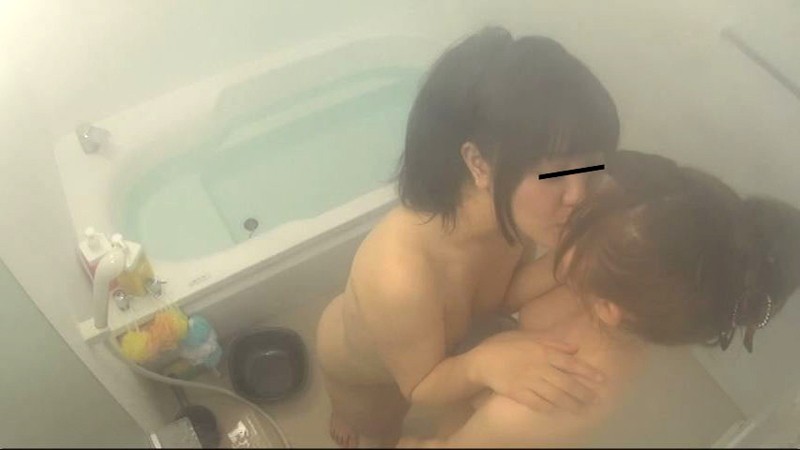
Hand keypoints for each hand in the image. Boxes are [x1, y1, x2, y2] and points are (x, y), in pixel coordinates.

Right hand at [469, 331, 604, 412]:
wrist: (480, 360)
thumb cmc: (503, 345)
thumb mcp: (526, 335)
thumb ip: (551, 340)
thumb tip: (574, 347)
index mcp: (542, 350)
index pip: (570, 363)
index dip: (587, 372)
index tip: (601, 380)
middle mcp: (538, 366)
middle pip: (566, 382)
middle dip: (583, 392)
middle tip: (595, 399)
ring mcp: (528, 381)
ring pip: (555, 394)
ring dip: (570, 403)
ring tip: (582, 409)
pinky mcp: (518, 393)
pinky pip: (538, 403)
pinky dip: (549, 408)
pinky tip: (557, 411)